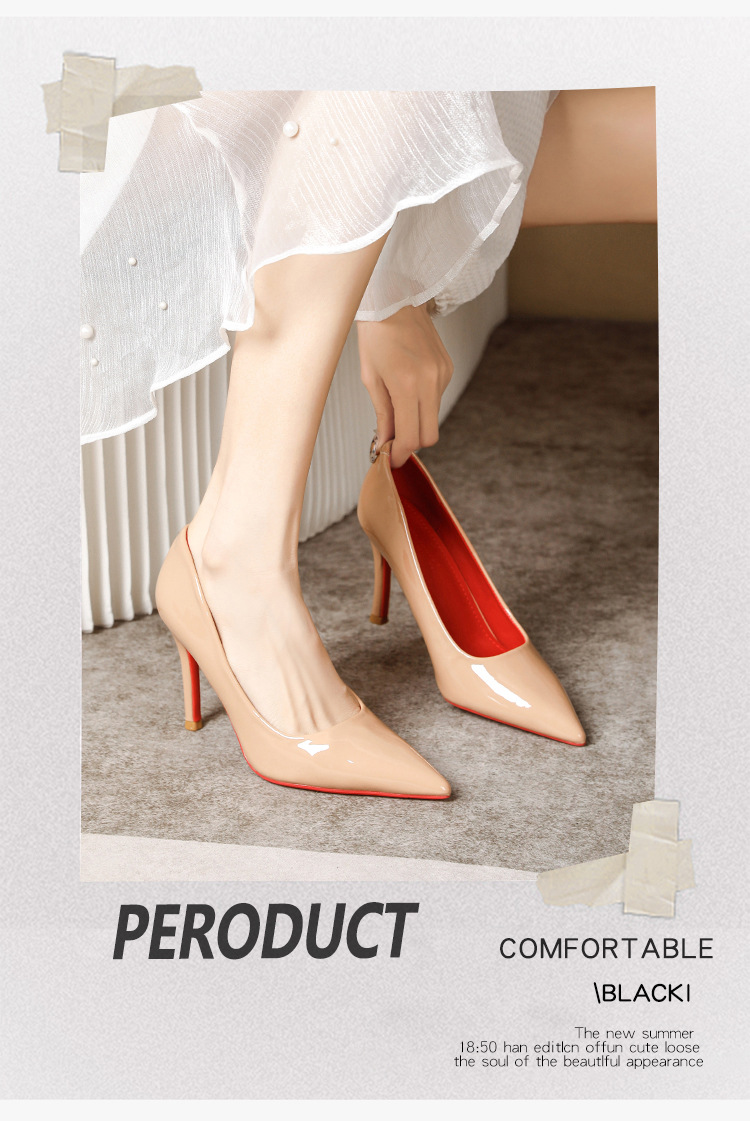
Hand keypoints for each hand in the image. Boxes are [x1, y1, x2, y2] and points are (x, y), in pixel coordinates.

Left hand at [357, 302, 453, 468]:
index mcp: (407, 384)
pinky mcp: (448, 368)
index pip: (410, 436)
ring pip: (433, 417)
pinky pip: (436, 398)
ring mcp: (443, 373)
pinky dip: (422, 402)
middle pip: (429, 435)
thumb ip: (382, 413)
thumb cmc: (376, 335)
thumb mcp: (371, 377)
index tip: (390, 459)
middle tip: (392, 441)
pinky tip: (407, 385)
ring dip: (415, 420)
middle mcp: (431, 380)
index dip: (400, 453)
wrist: (395, 300)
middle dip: (411, 443)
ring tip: (395, 404)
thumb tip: (386, 441)